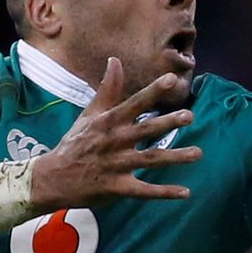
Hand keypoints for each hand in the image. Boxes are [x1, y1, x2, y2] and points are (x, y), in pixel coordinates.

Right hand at [28, 57, 201, 211]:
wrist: (52, 178)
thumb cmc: (76, 143)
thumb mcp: (90, 114)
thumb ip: (108, 89)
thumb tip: (115, 60)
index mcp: (109, 122)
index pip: (134, 103)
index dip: (153, 91)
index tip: (172, 79)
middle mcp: (115, 142)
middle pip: (145, 130)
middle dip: (168, 122)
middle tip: (190, 116)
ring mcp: (117, 165)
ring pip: (150, 160)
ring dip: (175, 157)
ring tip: (198, 153)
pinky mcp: (117, 188)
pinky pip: (144, 191)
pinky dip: (164, 192)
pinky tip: (185, 192)